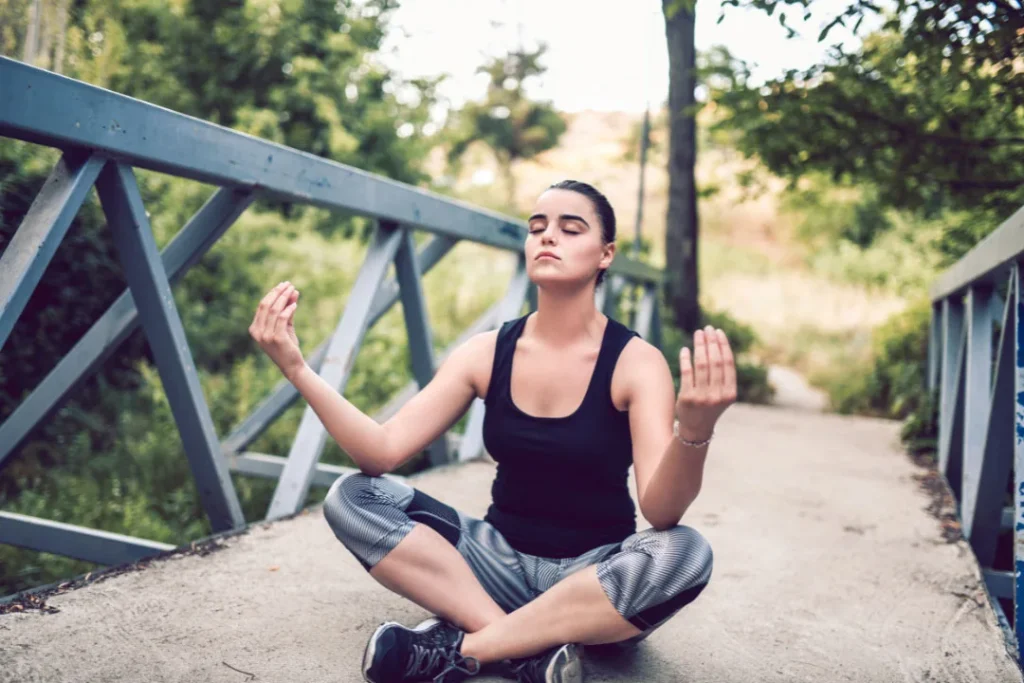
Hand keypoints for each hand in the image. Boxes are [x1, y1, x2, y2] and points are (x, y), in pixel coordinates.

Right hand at [249, 281, 305, 380]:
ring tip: (293, 290)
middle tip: (288, 284)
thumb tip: (292, 292)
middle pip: (266, 305)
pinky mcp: (277, 338)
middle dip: (278, 292)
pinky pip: (282, 318)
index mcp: (255, 329)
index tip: (283, 285)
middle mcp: (257, 332)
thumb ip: (287, 310)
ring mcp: (266, 336)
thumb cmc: (287, 346)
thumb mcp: (285, 326)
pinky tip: (295, 304)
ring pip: (274, 310)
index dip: (273, 293)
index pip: (262, 306)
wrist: (292, 366)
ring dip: (284, 298)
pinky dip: (288, 309)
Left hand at [676, 325, 736, 439]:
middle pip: (715, 361)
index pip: (728, 363)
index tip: (718, 332)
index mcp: (730, 393)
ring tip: (698, 334)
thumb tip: (717, 344)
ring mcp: (702, 397)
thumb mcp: (722, 394)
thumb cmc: (710, 406)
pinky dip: (686, 358)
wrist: (696, 429)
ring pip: (701, 364)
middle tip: (707, 329)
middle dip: (711, 341)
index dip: (723, 345)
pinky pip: (686, 372)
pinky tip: (685, 349)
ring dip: (699, 346)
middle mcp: (718, 395)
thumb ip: (723, 375)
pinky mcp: (687, 398)